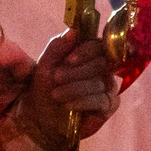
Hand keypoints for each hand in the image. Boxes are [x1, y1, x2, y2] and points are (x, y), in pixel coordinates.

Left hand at [18, 30, 118, 150]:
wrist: (40, 119)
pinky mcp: (109, 105)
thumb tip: (72, 31)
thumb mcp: (45, 66)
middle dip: (77, 71)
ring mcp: (108, 86)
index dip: (85, 51)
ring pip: (99, 82)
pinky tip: (68, 105)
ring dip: (75, 88)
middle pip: (102, 62)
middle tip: (57, 77)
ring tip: (56, 95)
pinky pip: (102, 100)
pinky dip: (82, 102)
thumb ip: (56, 47)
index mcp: (89, 53)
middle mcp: (103, 67)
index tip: (68, 60)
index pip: (98, 44)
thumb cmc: (44, 89)